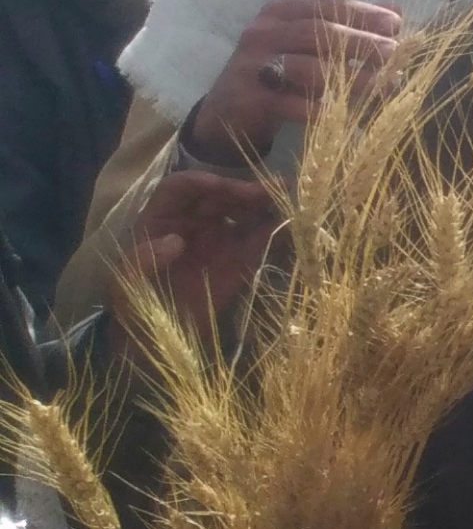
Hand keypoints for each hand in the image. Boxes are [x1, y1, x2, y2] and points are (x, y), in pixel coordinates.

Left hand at [134, 167, 280, 323]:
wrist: (154, 345)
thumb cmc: (132, 310)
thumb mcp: (127, 283)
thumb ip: (143, 259)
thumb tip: (176, 240)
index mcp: (160, 222)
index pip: (180, 189)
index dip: (199, 182)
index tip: (219, 186)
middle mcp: (192, 226)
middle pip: (217, 197)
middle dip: (240, 190)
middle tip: (265, 191)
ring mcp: (217, 244)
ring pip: (241, 214)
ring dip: (262, 204)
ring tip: (284, 198)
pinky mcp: (238, 265)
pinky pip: (258, 243)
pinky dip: (274, 231)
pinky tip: (290, 223)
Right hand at [187, 0, 402, 164]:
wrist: (227, 112)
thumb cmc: (280, 73)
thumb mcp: (311, 45)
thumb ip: (349, 27)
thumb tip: (396, 13)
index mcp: (281, 12)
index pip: (326, 5)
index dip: (363, 13)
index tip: (396, 24)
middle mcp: (263, 33)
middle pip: (317, 32)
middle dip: (360, 42)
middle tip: (393, 54)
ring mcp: (252, 65)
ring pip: (304, 67)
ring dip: (348, 77)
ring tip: (384, 85)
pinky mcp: (248, 99)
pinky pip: (289, 103)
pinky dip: (319, 109)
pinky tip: (347, 115)